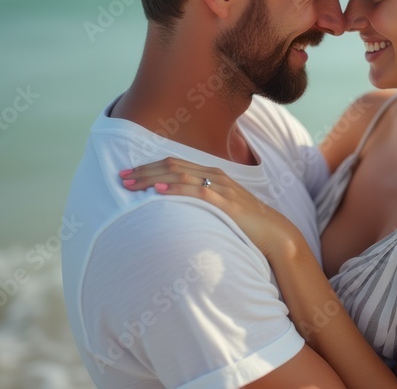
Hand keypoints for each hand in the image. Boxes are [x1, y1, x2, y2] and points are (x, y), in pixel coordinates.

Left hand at [120, 157, 298, 258]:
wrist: (274, 233)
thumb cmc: (247, 223)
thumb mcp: (222, 207)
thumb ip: (203, 201)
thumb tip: (179, 206)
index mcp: (213, 174)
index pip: (175, 164)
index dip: (149, 167)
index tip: (128, 173)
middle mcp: (215, 176)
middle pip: (173, 166)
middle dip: (144, 171)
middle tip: (121, 177)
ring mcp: (220, 188)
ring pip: (180, 176)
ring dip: (153, 179)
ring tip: (132, 185)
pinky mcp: (225, 204)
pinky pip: (196, 192)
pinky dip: (175, 190)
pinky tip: (159, 193)